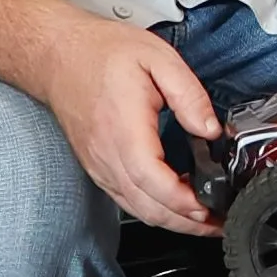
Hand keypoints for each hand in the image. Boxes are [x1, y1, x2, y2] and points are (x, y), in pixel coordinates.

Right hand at [33, 15, 219, 234]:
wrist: (58, 54)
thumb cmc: (101, 53)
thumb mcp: (158, 57)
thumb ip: (189, 94)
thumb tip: (211, 129)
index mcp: (124, 129)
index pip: (152, 180)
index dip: (182, 201)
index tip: (209, 207)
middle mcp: (107, 155)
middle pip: (147, 207)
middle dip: (186, 223)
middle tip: (218, 223)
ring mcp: (99, 165)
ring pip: (136, 208)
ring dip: (171, 221)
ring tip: (203, 220)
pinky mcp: (97, 167)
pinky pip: (126, 198)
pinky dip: (153, 209)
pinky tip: (173, 202)